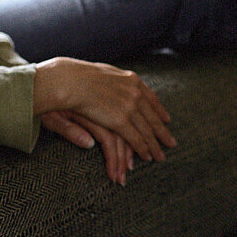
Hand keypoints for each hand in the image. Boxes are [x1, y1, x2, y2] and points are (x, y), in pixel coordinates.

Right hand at [34, 57, 174, 180]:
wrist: (65, 79)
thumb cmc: (72, 78)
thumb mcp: (94, 81)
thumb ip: (106, 90)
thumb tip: (113, 94)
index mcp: (129, 79)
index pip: (149, 97)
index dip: (158, 110)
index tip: (166, 119)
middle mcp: (133, 92)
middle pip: (152, 116)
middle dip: (161, 132)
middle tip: (171, 143)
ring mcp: (129, 105)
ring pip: (146, 130)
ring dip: (154, 146)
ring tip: (160, 158)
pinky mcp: (120, 119)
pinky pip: (136, 138)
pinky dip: (143, 149)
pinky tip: (147, 157)